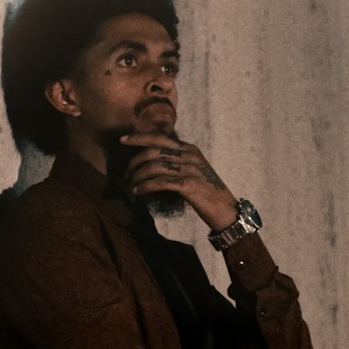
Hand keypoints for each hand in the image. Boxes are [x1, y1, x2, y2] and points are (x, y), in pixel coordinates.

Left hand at [121, 130, 237, 232]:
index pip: (160, 137)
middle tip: (126, 175)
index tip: (122, 140)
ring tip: (131, 186)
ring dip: (137, 177)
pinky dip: (145, 186)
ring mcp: (190, 169)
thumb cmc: (207, 194)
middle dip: (135, 162)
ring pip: (154, 166)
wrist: (226, 210)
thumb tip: (153, 164)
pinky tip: (137, 192)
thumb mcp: (194, 171)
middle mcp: (189, 155)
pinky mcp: (188, 185)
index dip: (139, 138)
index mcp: (190, 149)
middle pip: (153, 151)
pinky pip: (159, 182)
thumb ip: (177, 163)